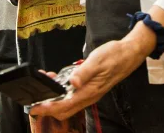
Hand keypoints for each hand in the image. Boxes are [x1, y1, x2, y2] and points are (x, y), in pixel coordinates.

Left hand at [30, 37, 144, 120]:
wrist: (128, 54)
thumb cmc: (113, 56)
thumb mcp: (97, 61)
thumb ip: (84, 72)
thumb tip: (72, 82)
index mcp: (89, 91)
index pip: (65, 105)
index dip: (48, 108)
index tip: (35, 108)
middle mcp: (89, 96)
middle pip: (65, 110)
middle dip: (48, 108)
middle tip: (34, 102)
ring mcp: (90, 93)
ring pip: (68, 103)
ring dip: (54, 99)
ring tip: (43, 87)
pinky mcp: (90, 88)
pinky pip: (73, 95)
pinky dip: (62, 91)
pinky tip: (57, 80)